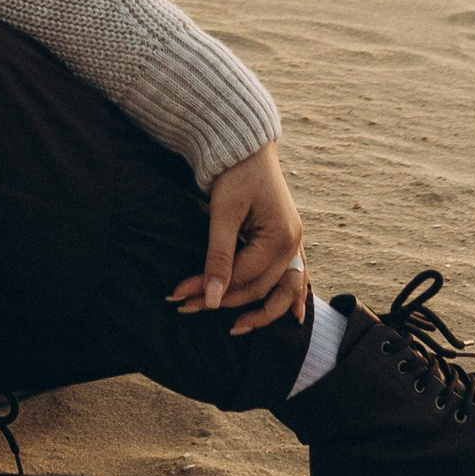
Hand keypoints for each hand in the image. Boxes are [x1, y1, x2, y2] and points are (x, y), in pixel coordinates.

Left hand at [167, 140, 307, 338]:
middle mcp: (292, 244)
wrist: (248, 144)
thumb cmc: (235, 173)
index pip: (242, 277)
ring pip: (282, 290)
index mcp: (280, 237)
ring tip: (236, 331)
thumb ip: (218, 256)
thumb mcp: (223, 213)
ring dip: (261, 312)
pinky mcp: (287, 240)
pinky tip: (296, 317)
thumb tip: (210, 299)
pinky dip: (292, 296)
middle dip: (222, 300)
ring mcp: (294, 243)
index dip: (210, 288)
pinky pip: (296, 276)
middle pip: (258, 287)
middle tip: (184, 306)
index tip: (178, 296)